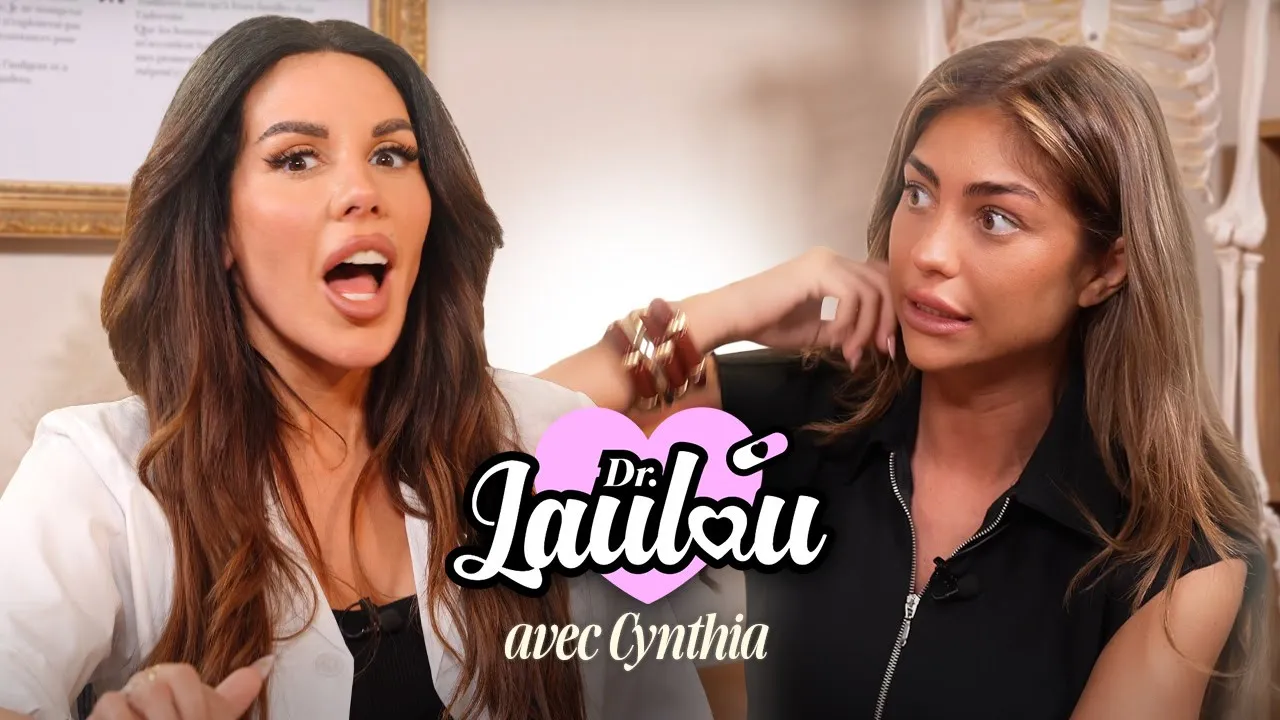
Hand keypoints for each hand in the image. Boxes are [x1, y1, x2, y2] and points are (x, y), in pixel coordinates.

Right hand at [88, 656, 273, 719]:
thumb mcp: (212, 717)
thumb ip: (234, 694)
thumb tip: (267, 662)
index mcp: (173, 679)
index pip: (184, 676)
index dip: (195, 706)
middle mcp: (146, 682)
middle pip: (161, 685)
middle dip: (177, 717)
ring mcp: (120, 698)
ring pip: (142, 694)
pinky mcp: (98, 712)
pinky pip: (112, 706)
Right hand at [687, 247, 896, 366]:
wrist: (732, 317)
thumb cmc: (766, 324)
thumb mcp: (816, 330)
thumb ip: (844, 329)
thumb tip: (871, 342)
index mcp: (831, 268)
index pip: (877, 281)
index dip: (887, 314)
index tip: (881, 347)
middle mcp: (831, 258)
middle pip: (882, 283)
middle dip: (886, 321)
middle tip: (879, 352)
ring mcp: (824, 261)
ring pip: (870, 292)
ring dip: (865, 328)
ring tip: (849, 352)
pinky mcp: (816, 271)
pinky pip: (851, 297)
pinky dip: (848, 323)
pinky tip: (835, 340)